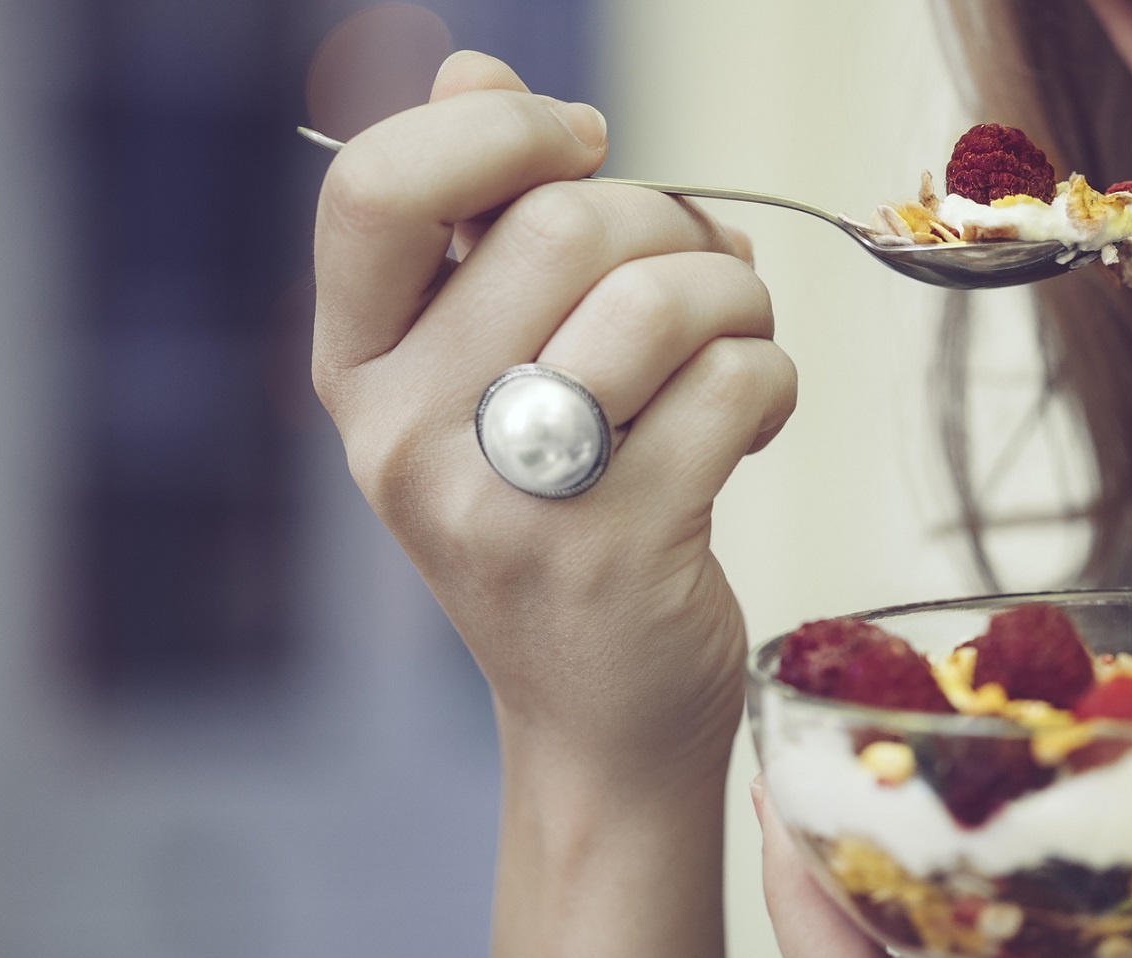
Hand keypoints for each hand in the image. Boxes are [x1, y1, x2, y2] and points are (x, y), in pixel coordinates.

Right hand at [312, 51, 791, 783]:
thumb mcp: (485, 380)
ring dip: (739, 292)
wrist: (601, 715)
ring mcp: (507, 502)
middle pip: (562, 224)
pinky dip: (774, 378)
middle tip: (704, 273)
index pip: (374, 188)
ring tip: (740, 337)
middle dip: (672, 222)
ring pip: (663, 295)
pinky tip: (754, 419)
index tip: (585, 145)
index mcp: (357, 371)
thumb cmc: (558, 518)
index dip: (499, 132)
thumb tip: (467, 70)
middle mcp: (405, 436)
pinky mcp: (616, 550)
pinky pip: (737, 381)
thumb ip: (475, 229)